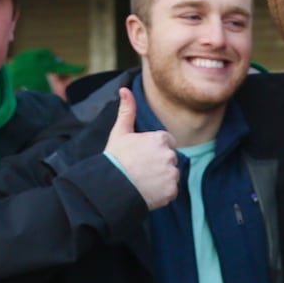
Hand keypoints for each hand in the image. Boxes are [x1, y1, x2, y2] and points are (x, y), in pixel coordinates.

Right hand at [104, 87, 179, 209]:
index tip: (142, 156)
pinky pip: (171, 191)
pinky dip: (162, 193)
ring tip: (143, 180)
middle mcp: (170, 154)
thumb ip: (127, 110)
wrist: (112, 186)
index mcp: (161, 138)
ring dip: (161, 178)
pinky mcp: (171, 190)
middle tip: (141, 169)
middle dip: (159, 164)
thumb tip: (125, 89)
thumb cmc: (115, 158)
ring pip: (171, 175)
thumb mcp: (120, 132)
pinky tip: (147, 191)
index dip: (154, 149)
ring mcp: (172, 173)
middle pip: (169, 159)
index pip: (167, 142)